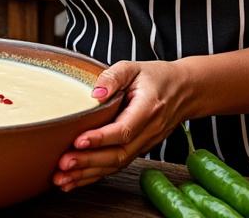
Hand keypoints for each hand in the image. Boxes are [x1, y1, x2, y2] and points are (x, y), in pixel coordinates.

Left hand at [54, 60, 194, 191]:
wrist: (185, 90)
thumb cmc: (156, 77)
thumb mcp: (134, 67)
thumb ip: (113, 76)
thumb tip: (96, 92)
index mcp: (148, 109)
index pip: (124, 130)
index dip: (101, 138)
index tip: (78, 141)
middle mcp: (149, 131)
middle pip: (119, 154)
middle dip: (89, 162)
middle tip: (63, 164)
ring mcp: (145, 144)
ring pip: (117, 164)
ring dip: (89, 174)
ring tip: (63, 179)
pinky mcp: (139, 149)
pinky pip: (117, 165)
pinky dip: (95, 175)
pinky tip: (75, 180)